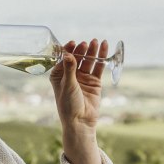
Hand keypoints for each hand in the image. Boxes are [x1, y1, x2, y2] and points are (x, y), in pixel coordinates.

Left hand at [49, 38, 107, 163]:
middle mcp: (70, 75)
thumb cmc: (68, 105)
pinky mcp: (94, 82)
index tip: (73, 43)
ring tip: (97, 41)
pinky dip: (101, 58)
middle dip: (82, 50)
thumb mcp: (67, 85)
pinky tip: (104, 48)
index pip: (64, 58)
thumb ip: (69, 69)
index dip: (69, 49)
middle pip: (77, 58)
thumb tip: (68, 53)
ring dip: (92, 51)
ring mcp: (83, 78)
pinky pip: (98, 67)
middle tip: (87, 43)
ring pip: (88, 61)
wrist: (80, 121)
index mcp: (58, 75)